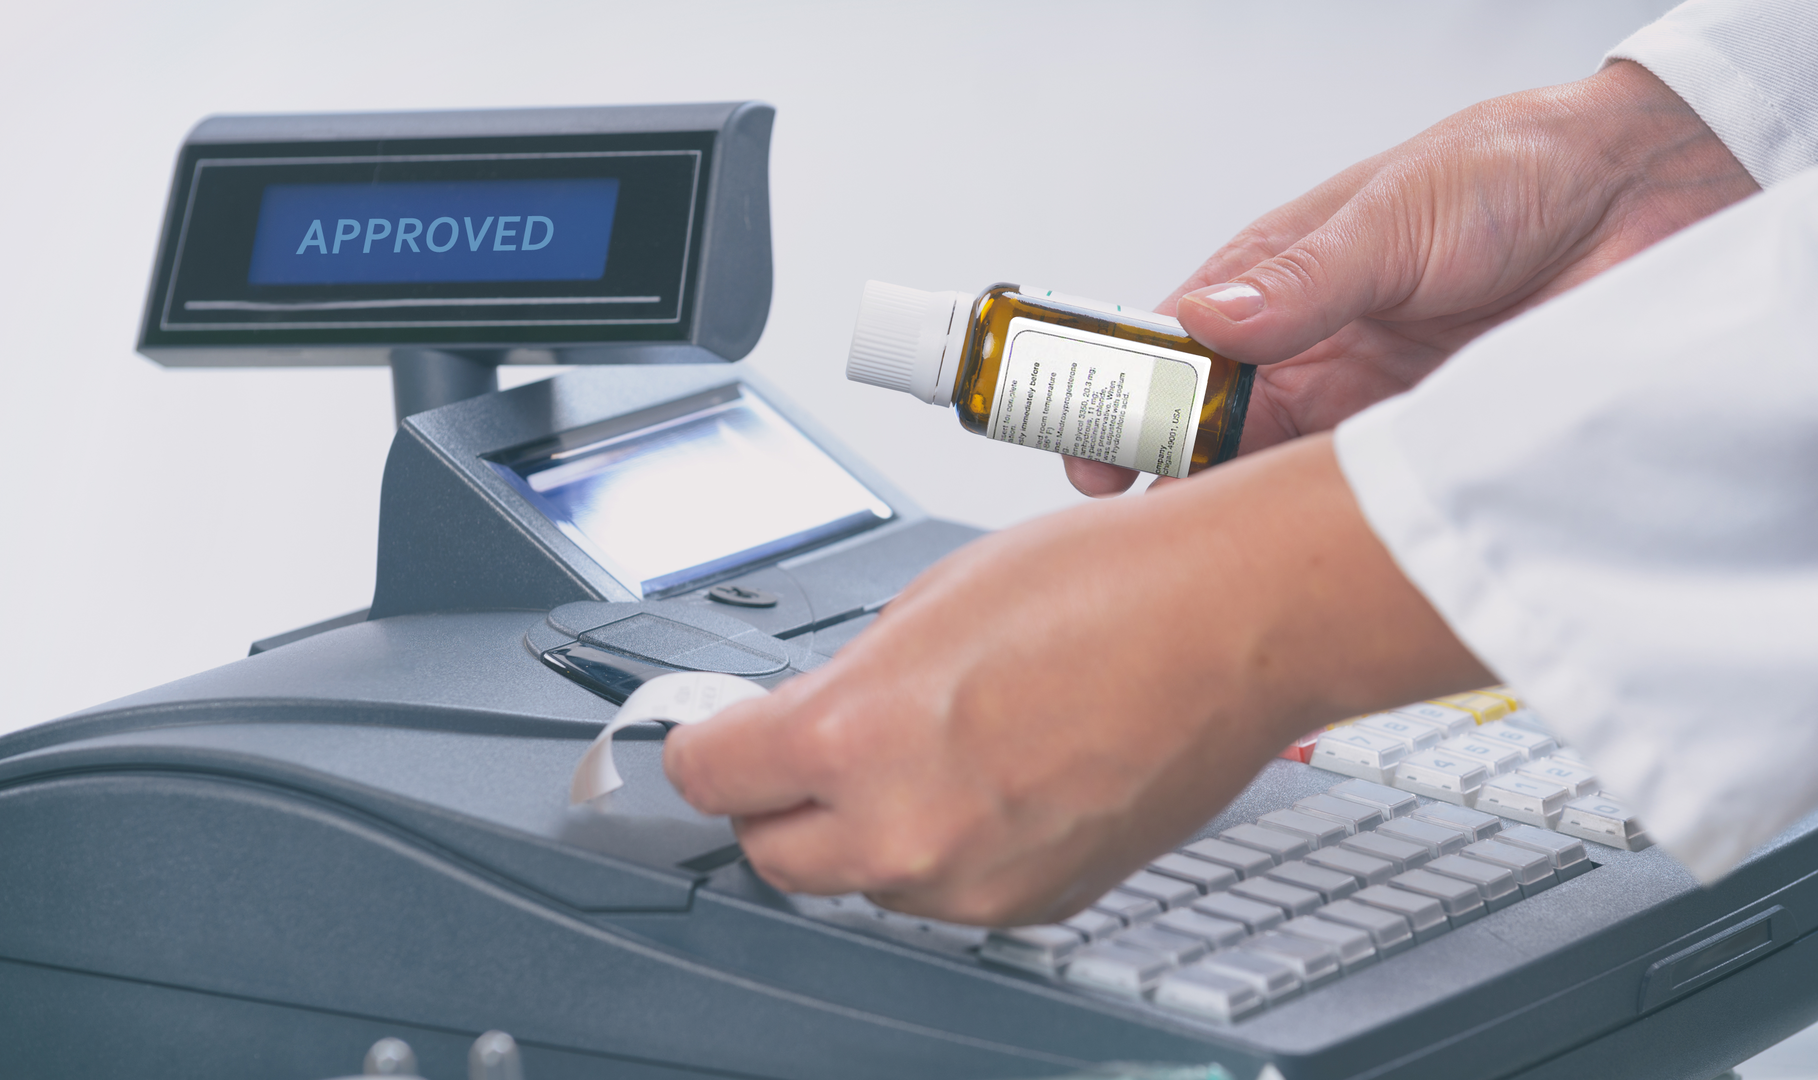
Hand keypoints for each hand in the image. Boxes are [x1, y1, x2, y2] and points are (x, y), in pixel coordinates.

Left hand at [666, 436, 1489, 924]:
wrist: (1234, 623)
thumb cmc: (1104, 586)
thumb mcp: (926, 600)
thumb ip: (844, 682)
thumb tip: (813, 718)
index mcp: (853, 739)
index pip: (707, 777)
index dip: (706, 746)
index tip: (716, 736)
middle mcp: (905, 833)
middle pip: (775, 855)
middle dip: (780, 803)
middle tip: (815, 751)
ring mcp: (976, 883)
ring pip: (866, 881)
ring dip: (872, 830)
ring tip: (941, 747)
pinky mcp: (1039, 903)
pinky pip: (952, 891)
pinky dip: (953, 847)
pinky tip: (1001, 776)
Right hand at [1065, 60, 1757, 496]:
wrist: (1655, 196)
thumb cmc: (1520, 171)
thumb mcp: (1397, 215)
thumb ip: (1301, 280)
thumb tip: (1203, 323)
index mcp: (1281, 283)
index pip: (1176, 353)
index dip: (1125, 405)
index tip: (1094, 456)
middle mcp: (1314, 351)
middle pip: (1211, 431)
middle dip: (1165, 478)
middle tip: (1135, 527)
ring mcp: (1367, 407)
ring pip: (1276, 478)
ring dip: (1243, 512)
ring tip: (1209, 557)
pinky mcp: (1426, 450)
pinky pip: (1358, 502)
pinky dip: (1327, 531)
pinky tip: (1303, 555)